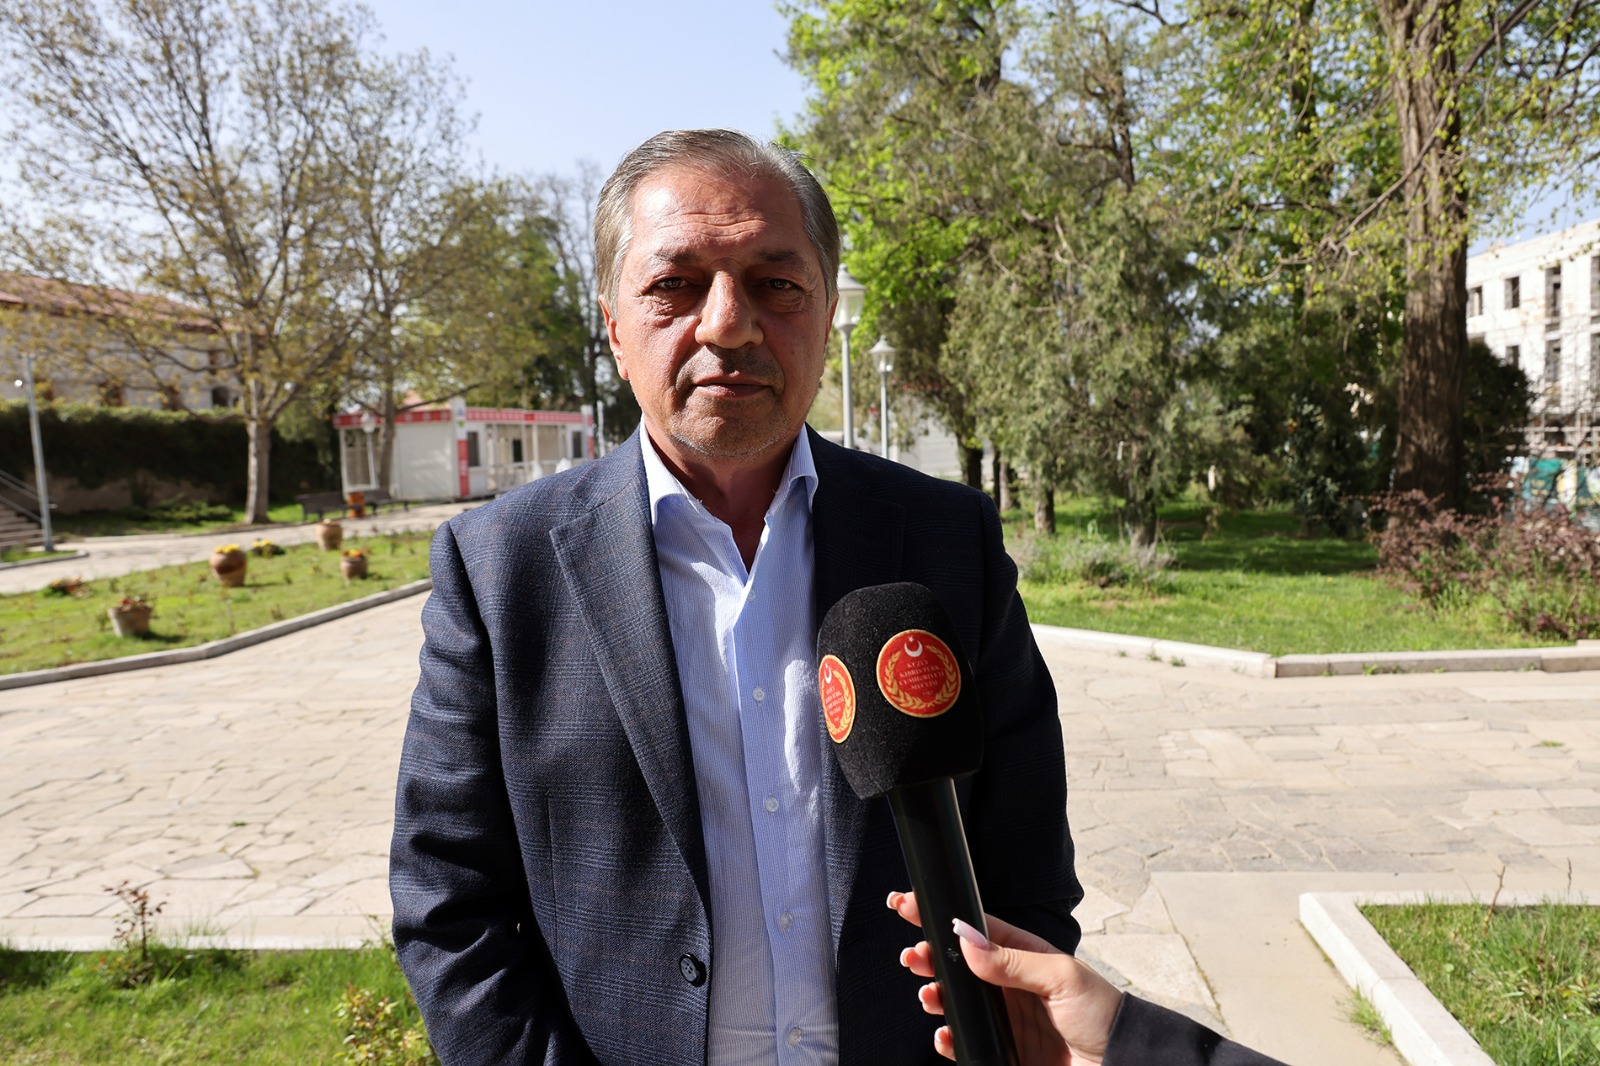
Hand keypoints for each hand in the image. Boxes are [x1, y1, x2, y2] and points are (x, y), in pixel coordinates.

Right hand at [888, 890, 1121, 1065]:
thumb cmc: (1102, 1015)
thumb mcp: (1061, 977)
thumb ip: (1012, 959)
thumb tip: (967, 938)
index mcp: (1023, 956)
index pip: (975, 930)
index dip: (942, 917)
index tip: (909, 906)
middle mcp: (1008, 984)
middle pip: (957, 965)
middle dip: (929, 957)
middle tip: (912, 956)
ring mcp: (1003, 1018)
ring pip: (955, 1001)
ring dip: (934, 995)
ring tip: (928, 996)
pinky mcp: (1001, 1049)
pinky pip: (964, 1041)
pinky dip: (947, 1038)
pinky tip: (944, 1034)